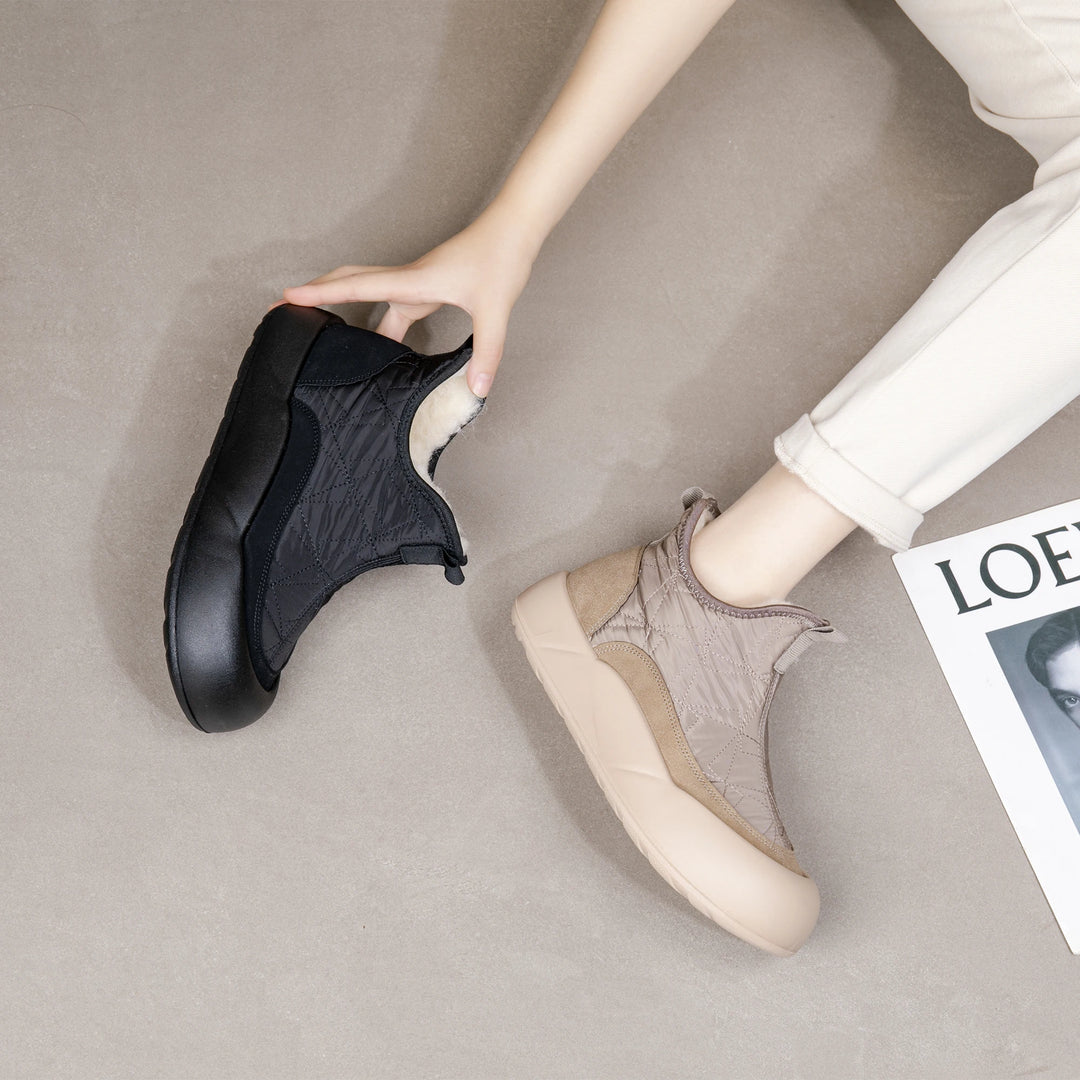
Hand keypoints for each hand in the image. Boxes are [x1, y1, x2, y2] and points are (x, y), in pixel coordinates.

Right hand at [280, 211, 538, 396]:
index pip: (358, 287)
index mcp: (414, 281)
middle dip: (317, 294)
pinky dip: (376, 324)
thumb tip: (476, 390)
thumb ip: (487, 353)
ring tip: (321, 333)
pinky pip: (391, 307)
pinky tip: (378, 347)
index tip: (287, 297)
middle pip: (350, 283)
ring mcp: (415, 284)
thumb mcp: (496, 311)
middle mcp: (408, 280)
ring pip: (369, 295)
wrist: (514, 230)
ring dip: (343, 307)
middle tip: (284, 308)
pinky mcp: (426, 289)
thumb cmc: (502, 259)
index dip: (321, 293)